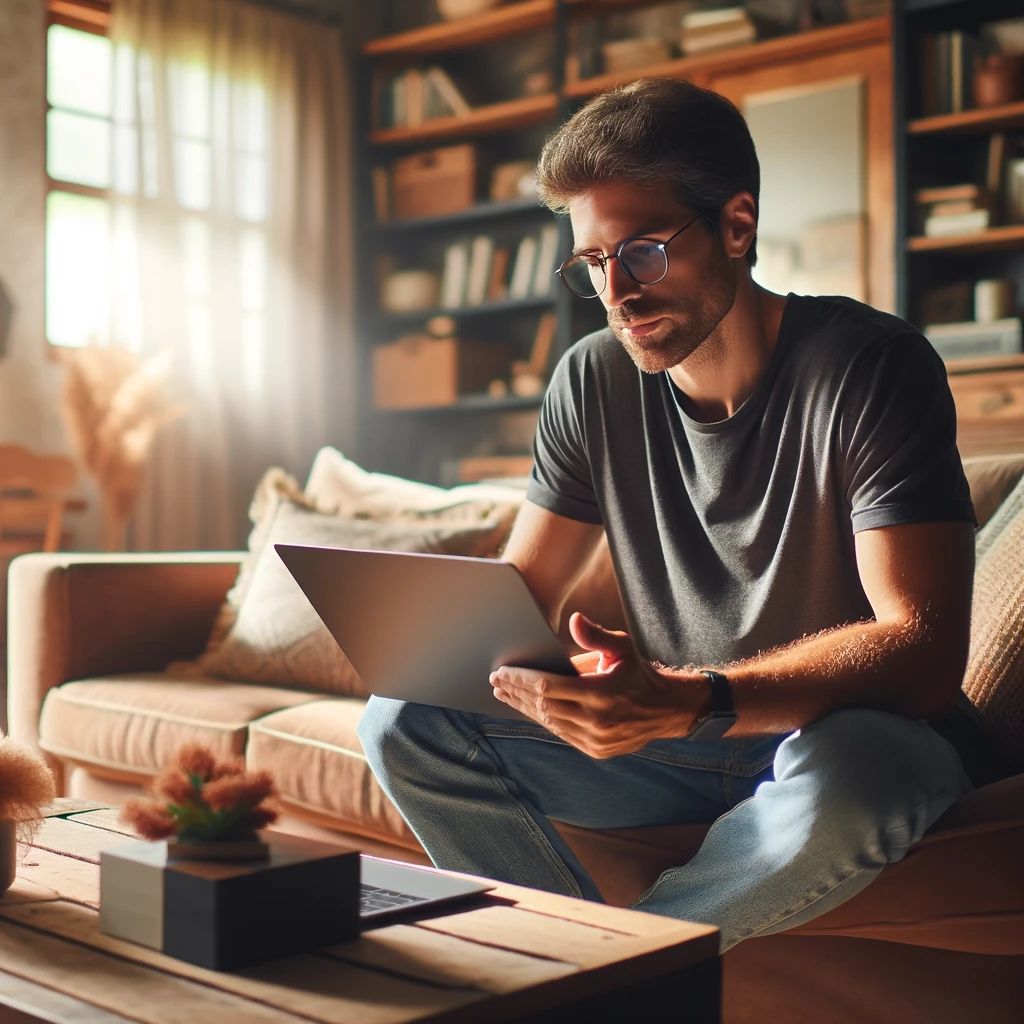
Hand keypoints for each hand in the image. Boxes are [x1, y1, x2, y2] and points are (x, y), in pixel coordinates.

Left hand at [490, 613, 701, 758]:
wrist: (666, 710)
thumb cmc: (639, 672)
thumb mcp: (622, 648)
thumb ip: (596, 636)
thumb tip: (575, 620)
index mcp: (601, 694)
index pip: (548, 687)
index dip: (522, 679)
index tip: (502, 671)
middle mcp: (597, 720)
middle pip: (543, 706)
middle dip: (516, 692)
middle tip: (496, 681)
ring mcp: (595, 739)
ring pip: (548, 723)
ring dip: (523, 708)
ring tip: (504, 694)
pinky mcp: (595, 750)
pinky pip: (560, 733)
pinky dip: (542, 719)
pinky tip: (527, 708)